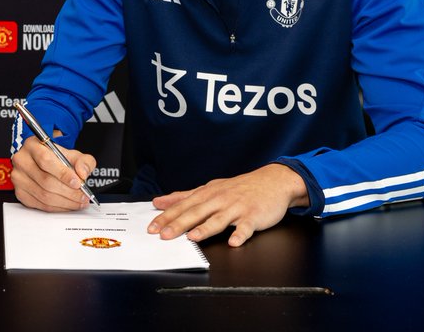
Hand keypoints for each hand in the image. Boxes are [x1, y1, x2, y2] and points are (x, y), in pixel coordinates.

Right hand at [11, 138, 96, 211]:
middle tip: (83, 196)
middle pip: (45, 181)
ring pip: (44, 195)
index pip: (46, 160)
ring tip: (79, 202)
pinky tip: (68, 205)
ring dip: (65, 202)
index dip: (63, 174)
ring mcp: (19, 178)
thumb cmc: (57, 158)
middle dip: (68, 192)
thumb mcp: (73, 154)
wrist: (45, 164)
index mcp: (32, 145)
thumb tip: (82, 173)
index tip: (78, 183)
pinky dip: (57, 208)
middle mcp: (22, 160)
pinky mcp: (20, 193)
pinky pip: (40, 205)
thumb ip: (83, 161)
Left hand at [147, 163, 308, 246]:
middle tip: (163, 235)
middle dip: (179, 223)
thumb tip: (160, 202)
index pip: (183, 205)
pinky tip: (233, 242)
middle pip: (196, 212)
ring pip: (219, 219)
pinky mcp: (253, 216)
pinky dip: (240, 234)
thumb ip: (184, 196)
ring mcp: (237, 208)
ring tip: (193, 237)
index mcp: (207, 194)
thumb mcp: (210, 188)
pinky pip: (246, 227)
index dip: (166, 216)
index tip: (152, 227)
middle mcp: (220, 199)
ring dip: (205, 228)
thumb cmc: (239, 188)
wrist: (272, 182)